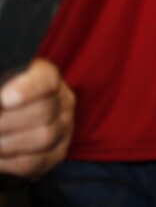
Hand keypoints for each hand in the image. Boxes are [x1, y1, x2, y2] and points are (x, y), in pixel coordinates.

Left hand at [0, 59, 74, 177]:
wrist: (14, 118)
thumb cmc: (1, 99)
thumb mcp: (1, 85)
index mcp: (47, 77)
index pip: (46, 80)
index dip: (26, 90)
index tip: (4, 98)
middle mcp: (63, 101)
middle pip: (43, 112)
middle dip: (6, 123)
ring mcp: (64, 128)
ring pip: (43, 138)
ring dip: (7, 145)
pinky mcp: (58, 153)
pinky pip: (35, 162)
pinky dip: (9, 163)